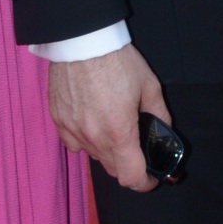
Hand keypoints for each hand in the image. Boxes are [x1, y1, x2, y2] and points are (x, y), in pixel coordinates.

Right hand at [47, 43, 172, 193]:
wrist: (81, 40)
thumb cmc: (117, 60)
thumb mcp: (149, 86)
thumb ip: (159, 114)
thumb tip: (164, 130)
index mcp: (119, 132)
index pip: (131, 177)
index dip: (145, 183)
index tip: (151, 178)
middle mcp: (93, 137)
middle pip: (112, 170)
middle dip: (127, 165)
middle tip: (136, 148)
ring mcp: (72, 130)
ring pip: (93, 156)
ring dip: (107, 152)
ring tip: (114, 129)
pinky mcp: (58, 120)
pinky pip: (74, 143)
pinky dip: (86, 140)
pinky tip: (92, 122)